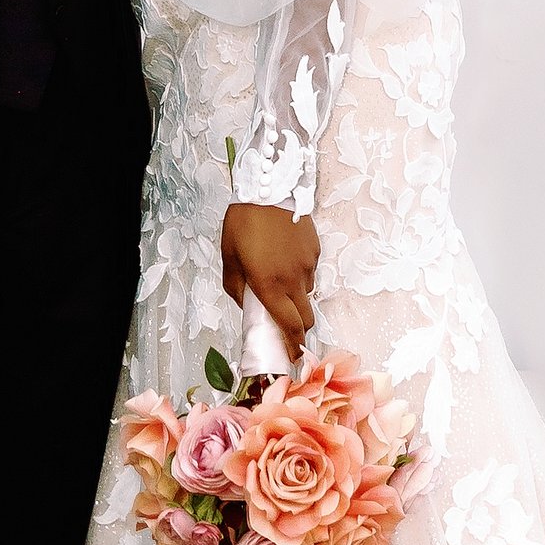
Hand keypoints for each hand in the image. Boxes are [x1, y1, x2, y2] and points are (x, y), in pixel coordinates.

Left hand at [221, 201, 316, 352]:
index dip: (293, 346)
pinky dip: (300, 274)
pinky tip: (285, 257)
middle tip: (285, 325)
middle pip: (306, 318)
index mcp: (270, 287)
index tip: (292, 356)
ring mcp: (308, 265)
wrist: (267, 187)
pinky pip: (310, 271)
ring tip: (279, 279)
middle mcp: (294, 280)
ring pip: (307, 293)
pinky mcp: (315, 249)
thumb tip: (246, 303)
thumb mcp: (229, 259)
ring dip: (296, 297)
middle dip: (298, 328)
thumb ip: (236, 288)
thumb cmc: (242, 224)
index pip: (290, 327)